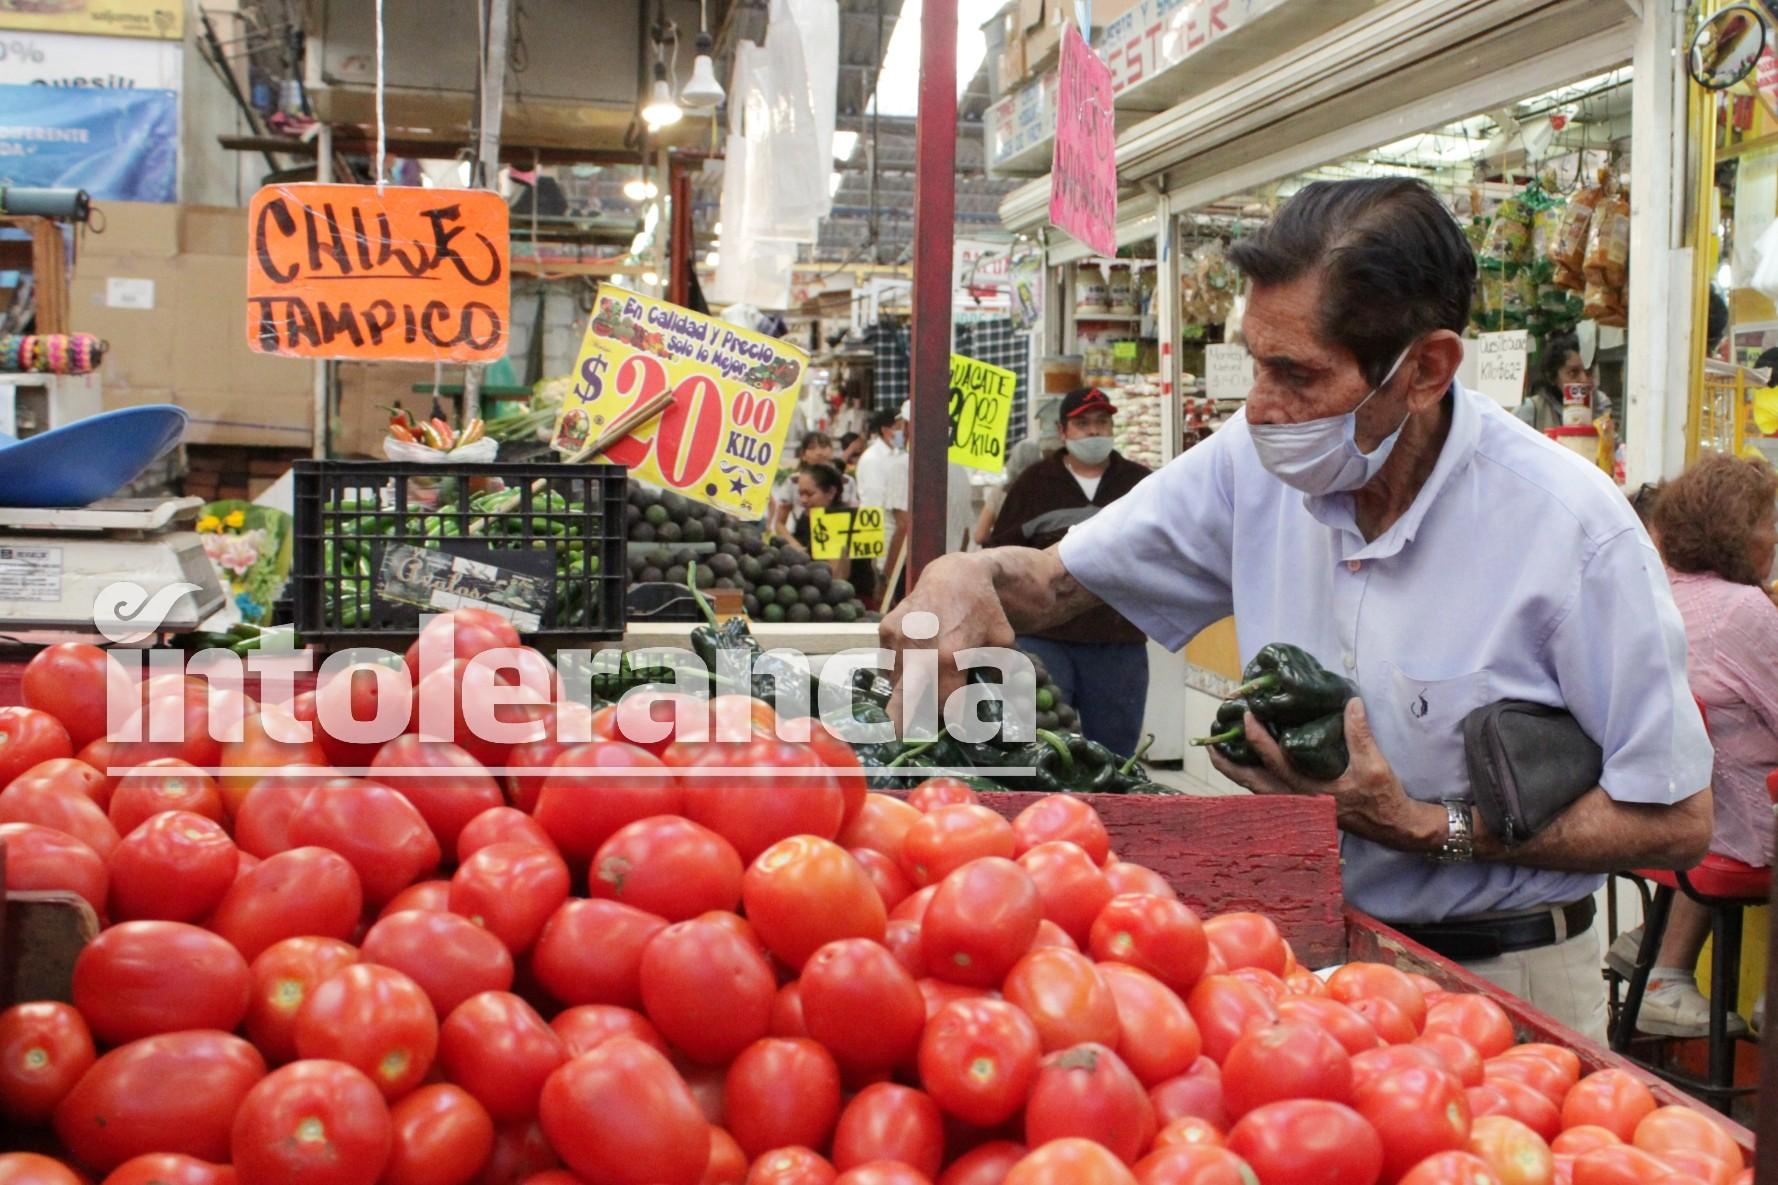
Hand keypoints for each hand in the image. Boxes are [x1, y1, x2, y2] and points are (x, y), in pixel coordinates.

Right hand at [878, 552, 1015, 734]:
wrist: (956, 574)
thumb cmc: (983, 610)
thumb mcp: (1000, 644)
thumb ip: (995, 676)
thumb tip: (990, 708)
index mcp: (949, 658)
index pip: (945, 708)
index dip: (953, 718)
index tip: (959, 721)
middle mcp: (917, 652)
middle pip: (902, 708)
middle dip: (907, 724)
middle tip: (911, 732)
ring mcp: (897, 640)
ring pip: (896, 686)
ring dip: (910, 693)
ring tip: (927, 681)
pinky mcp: (885, 630)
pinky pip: (887, 664)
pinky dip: (901, 669)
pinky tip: (917, 657)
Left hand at [1207, 699, 1446, 852]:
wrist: (1393, 826)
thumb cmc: (1383, 797)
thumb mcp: (1375, 763)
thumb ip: (1360, 733)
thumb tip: (1351, 702)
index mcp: (1312, 789)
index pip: (1276, 761)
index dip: (1258, 738)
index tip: (1246, 716)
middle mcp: (1298, 800)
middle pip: (1252, 783)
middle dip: (1229, 764)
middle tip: (1209, 745)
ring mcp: (1297, 806)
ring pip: (1257, 791)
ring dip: (1237, 773)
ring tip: (1220, 754)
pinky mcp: (1301, 807)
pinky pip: (1267, 793)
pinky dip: (1252, 780)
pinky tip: (1247, 767)